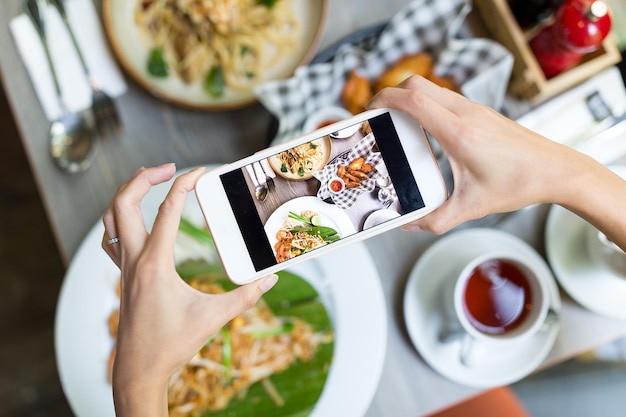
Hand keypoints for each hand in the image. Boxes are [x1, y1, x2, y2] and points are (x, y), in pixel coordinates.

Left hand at [101, 164, 277, 416]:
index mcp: (155, 264)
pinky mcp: (124, 277)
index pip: (166, 210)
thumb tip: (271, 280)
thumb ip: (246, 297)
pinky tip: (137, 220)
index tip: (200, 171)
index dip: (184, 185)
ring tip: (149, 180)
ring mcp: (125, 268)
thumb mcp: (213, 318)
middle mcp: (134, 260)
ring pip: (111, 218)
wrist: (139, 370)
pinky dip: (120, 219)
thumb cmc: (171, 346)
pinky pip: (112, 238)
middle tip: (171, 168)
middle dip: (144, 178)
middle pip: (124, 204)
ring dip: (128, 194)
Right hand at [368, 76, 598, 233]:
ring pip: (432, 89)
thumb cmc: (520, 183)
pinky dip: (426, 106)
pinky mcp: (480, 112)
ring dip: (410, 100)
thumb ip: (436, 220)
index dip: (386, 100)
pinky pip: (445, 99)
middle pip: (418, 85)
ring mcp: (475, 110)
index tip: (370, 110)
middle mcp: (466, 114)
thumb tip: (409, 224)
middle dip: (392, 95)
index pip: (414, 101)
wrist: (556, 170)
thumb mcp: (472, 207)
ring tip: (397, 125)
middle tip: (379, 117)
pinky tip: (425, 132)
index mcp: (460, 134)